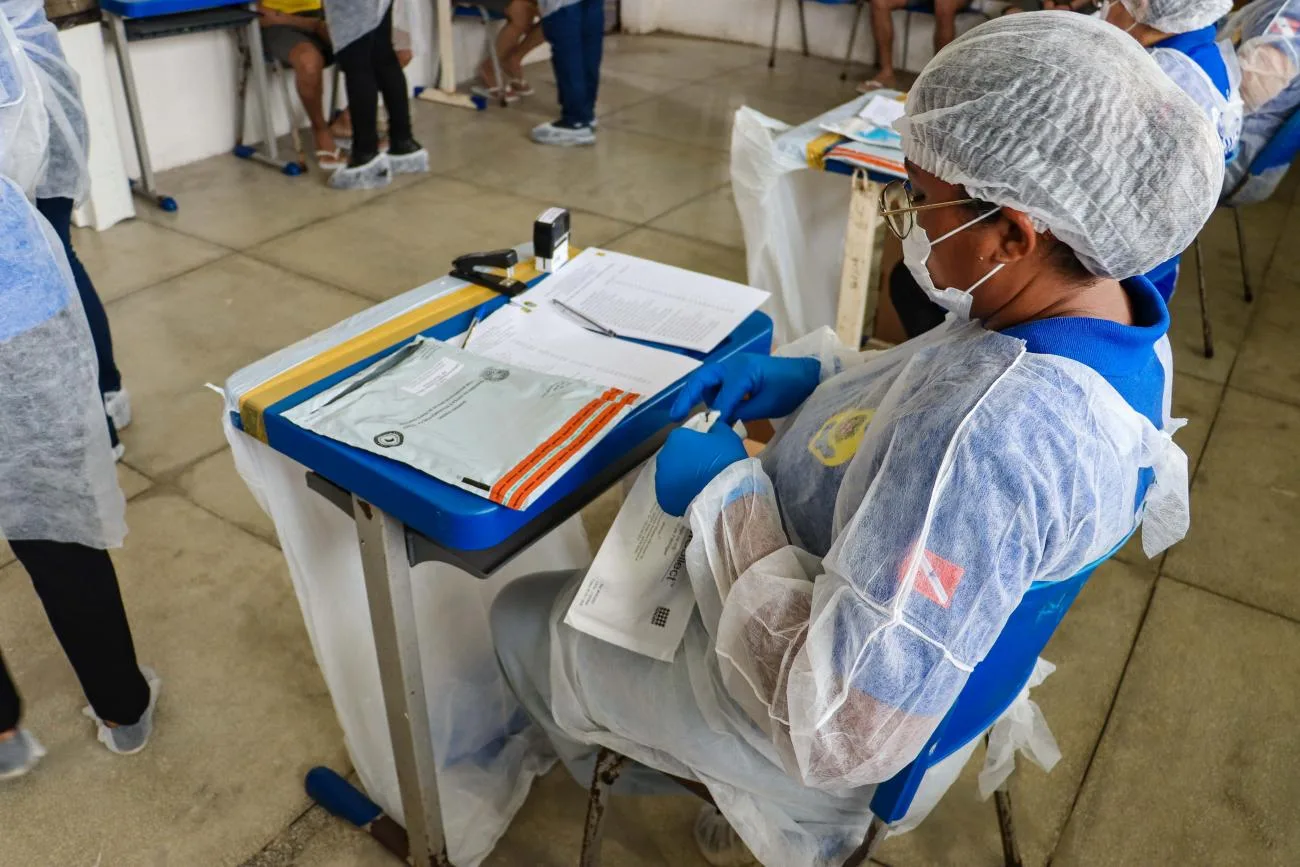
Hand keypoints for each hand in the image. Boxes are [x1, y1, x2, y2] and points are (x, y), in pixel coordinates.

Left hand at [654, 423, 747, 516]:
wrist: (726, 495)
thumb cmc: (726, 461)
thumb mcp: (726, 436)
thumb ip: (714, 428)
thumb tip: (711, 428)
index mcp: (677, 438)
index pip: (683, 437)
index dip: (696, 444)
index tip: (707, 452)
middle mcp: (664, 457)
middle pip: (674, 456)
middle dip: (685, 461)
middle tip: (703, 469)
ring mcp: (661, 479)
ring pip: (670, 475)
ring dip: (680, 478)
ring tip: (698, 485)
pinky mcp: (663, 499)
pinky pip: (670, 493)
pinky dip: (678, 494)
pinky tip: (692, 496)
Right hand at [670, 354, 820, 424]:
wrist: (807, 374)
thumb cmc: (791, 388)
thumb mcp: (767, 404)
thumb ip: (741, 411)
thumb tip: (721, 421)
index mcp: (742, 371)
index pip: (722, 397)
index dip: (715, 416)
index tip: (708, 432)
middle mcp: (734, 364)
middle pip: (702, 378)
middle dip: (687, 396)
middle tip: (675, 416)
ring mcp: (735, 366)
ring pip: (708, 380)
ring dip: (699, 395)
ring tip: (694, 416)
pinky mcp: (738, 371)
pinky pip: (717, 382)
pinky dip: (711, 394)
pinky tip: (713, 410)